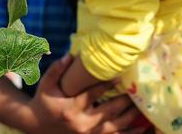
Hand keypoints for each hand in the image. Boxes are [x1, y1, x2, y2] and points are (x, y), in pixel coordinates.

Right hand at [25, 55, 145, 133]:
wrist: (37, 125)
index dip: (106, 86)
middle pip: (108, 112)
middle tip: (137, 90)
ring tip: (143, 106)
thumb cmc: (44, 101)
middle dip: (124, 101)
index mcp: (70, 108)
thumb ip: (57, 69)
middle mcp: (81, 123)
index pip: (92, 95)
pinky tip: (142, 128)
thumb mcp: (46, 84)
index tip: (120, 77)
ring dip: (130, 117)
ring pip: (114, 126)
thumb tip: (71, 54)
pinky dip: (129, 133)